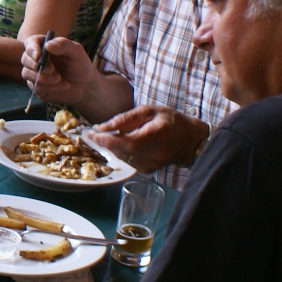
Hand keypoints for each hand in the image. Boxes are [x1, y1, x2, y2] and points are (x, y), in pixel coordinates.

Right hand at [22, 35, 95, 106]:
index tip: (38, 56)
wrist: (85, 86)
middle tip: (52, 70)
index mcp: (44, 46)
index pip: (31, 43)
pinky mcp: (37, 87)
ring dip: (43, 78)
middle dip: (37, 65)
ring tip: (59, 79)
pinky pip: (35, 86)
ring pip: (26, 73)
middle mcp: (37, 59)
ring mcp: (35, 73)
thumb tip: (47, 45)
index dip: (32, 49)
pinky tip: (61, 86)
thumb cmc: (80, 65)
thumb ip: (63, 45)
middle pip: (25, 58)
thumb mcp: (76, 51)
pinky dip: (49, 87)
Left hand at [90, 106, 209, 171]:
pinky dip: (120, 153)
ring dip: (110, 148)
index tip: (92, 133)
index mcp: (156, 135)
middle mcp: (154, 153)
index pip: (126, 141)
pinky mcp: (148, 170)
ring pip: (122, 157)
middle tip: (92, 134)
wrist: (190, 141)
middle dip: (104, 143)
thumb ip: (126, 118)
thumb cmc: (171, 121)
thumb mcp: (150, 111)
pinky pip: (128, 161)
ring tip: (102, 137)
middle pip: (121, 151)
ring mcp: (151, 164)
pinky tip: (119, 144)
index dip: (106, 140)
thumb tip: (103, 126)